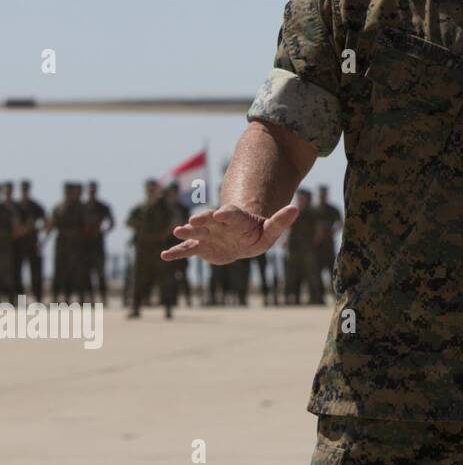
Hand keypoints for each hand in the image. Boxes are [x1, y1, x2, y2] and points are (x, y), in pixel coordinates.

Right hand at [161, 202, 298, 265]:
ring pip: (196, 231)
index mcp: (236, 218)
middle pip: (210, 219)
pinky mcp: (200, 247)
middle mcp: (218, 223)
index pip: (232, 214)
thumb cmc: (258, 233)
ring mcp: (208, 234)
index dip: (227, 213)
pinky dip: (176, 252)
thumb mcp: (271, 230)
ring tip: (177, 231)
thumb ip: (280, 221)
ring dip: (187, 231)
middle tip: (194, 219)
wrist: (243, 241)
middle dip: (203, 219)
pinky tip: (165, 255)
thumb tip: (296, 209)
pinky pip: (187, 249)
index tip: (220, 213)